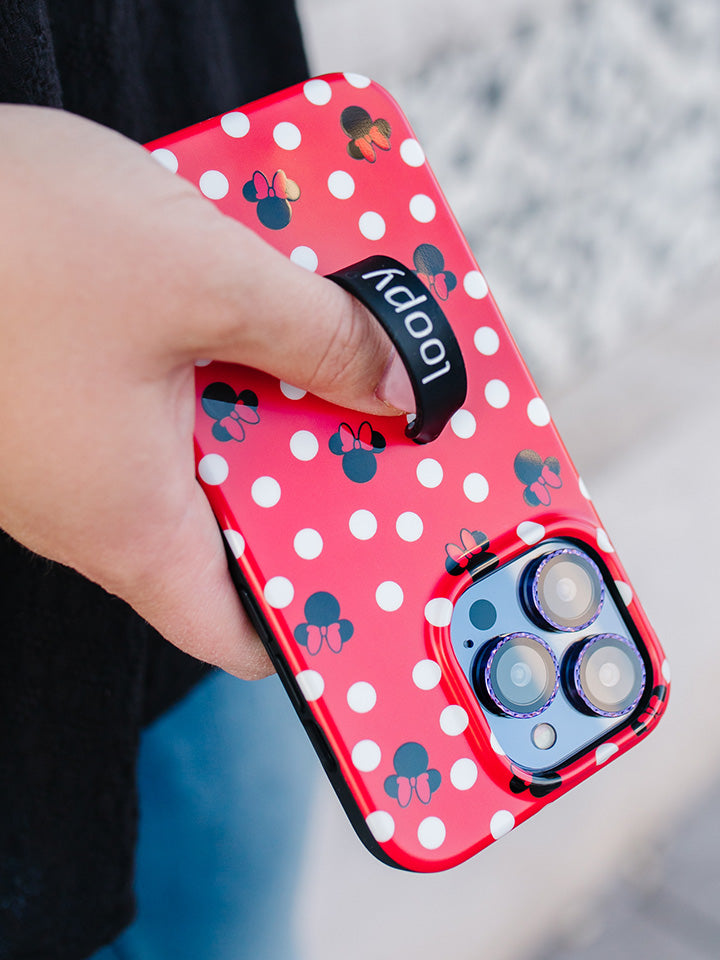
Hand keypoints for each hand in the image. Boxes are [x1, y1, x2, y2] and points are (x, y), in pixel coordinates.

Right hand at [0, 105, 413, 678]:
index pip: (235, 633)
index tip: (373, 581)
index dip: (309, 620)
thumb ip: (317, 337)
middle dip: (310, 472)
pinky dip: (202, 359)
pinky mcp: (50, 394)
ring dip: (258, 397)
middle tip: (378, 419)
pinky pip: (150, 399)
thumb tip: (399, 383)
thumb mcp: (204, 278)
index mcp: (132, 522)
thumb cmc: (10, 238)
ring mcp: (65, 450)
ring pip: (193, 449)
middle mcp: (92, 505)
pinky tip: (233, 293)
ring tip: (319, 337)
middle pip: (234, 524)